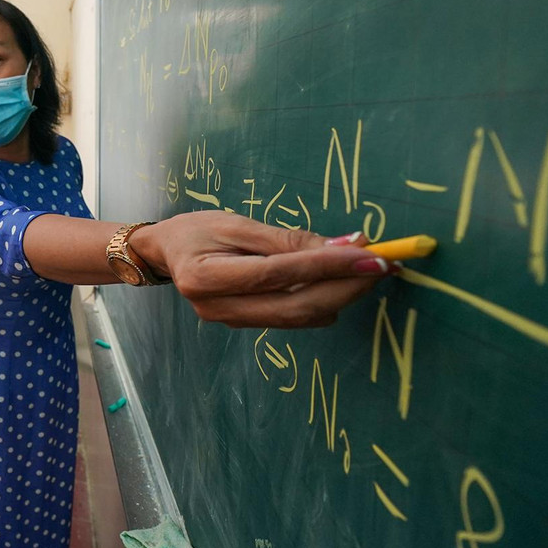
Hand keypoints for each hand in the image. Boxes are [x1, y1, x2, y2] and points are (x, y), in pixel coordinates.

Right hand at [133, 212, 396, 328]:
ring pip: (299, 317)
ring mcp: (231, 321)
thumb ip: (286, 239)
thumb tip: (344, 245)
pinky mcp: (246, 324)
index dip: (327, 266)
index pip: (279, 274)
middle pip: (296, 306)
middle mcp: (217, 307)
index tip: (369, 255)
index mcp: (207, 277)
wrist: (164, 254)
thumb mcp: (236, 223)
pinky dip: (323, 301)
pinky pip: (292, 319)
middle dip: (346, 287)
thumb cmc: (196, 230)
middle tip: (383, 265)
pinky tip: (340, 281)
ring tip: (369, 269)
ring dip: (341, 295)